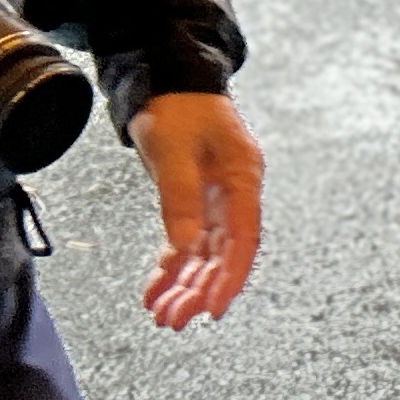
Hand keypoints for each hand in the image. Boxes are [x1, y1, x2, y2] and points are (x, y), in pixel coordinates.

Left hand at [136, 90, 265, 329]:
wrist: (168, 78)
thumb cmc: (178, 106)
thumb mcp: (174, 151)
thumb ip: (181, 200)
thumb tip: (188, 249)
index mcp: (244, 177)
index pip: (243, 239)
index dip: (230, 277)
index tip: (213, 309)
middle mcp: (235, 193)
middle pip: (223, 254)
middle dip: (199, 290)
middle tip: (175, 321)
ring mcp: (216, 199)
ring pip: (204, 254)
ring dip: (184, 285)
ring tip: (163, 316)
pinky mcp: (195, 200)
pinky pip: (186, 242)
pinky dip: (171, 267)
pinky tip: (156, 291)